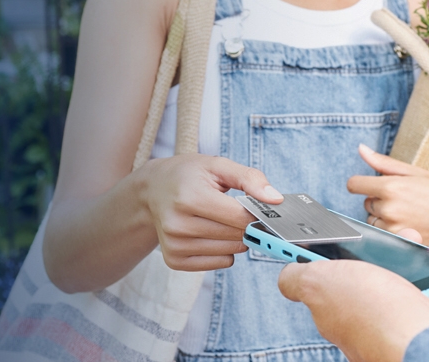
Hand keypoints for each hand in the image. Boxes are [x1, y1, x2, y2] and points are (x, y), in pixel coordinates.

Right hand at [133, 154, 282, 271]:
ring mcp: (175, 245)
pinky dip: (223, 250)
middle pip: (237, 236)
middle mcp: (178, 224)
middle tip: (235, 210)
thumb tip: (275, 200)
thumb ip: (250, 179)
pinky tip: (210, 232)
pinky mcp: (175, 260)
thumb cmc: (188, 175)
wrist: (152, 190)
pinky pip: (220, 263)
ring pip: (231, 252)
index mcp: (190, 197)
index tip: (259, 207)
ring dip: (235, 238)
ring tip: (218, 219)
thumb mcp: (217, 166)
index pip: (240, 217)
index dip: (257, 213)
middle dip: (245, 225)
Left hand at [277, 230, 428, 361]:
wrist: (423, 343)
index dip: (354, 254)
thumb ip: (298, 278)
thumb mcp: (320, 285)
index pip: (346, 281)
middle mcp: (381, 320)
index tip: (366, 232)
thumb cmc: (373, 312)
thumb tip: (287, 274)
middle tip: (410, 232)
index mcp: (347, 312)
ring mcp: (415, 324)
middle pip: (392, 276)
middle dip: (404, 247)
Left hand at [348, 144, 428, 255]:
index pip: (354, 184)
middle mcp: (389, 209)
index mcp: (392, 186)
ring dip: (385, 220)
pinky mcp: (401, 246)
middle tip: (409, 202)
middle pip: (366, 204)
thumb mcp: (420, 173)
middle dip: (380, 202)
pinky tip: (414, 229)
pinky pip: (384, 238)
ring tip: (414, 216)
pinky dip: (393, 234)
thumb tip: (360, 148)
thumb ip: (385, 163)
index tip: (373, 186)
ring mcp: (394, 230)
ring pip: (374, 222)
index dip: (362, 184)